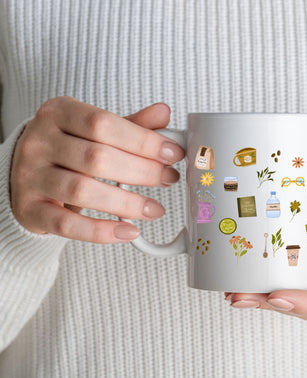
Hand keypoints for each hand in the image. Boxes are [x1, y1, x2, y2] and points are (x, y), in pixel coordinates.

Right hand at [10, 97, 183, 242]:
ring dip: (126, 204)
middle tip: (169, 179)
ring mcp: (29, 176)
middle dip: (142, 171)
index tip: (173, 154)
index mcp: (59, 113)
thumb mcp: (96, 130)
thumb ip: (131, 125)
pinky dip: (101, 231)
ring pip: (82, 191)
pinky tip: (129, 231)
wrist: (24, 174)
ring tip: (155, 209)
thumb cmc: (70, 149)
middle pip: (96, 158)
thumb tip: (164, 113)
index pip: (103, 123)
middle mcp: (39, 142)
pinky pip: (67, 225)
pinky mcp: (28, 209)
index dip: (143, 140)